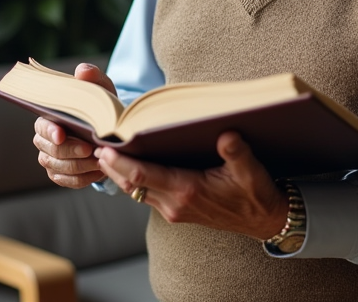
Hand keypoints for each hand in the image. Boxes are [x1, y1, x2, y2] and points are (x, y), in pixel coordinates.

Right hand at [34, 63, 117, 188]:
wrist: (109, 129)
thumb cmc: (100, 106)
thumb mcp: (100, 88)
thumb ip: (92, 77)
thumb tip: (82, 71)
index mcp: (48, 117)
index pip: (42, 126)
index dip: (50, 132)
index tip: (61, 134)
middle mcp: (45, 140)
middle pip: (51, 151)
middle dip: (72, 151)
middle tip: (92, 149)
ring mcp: (51, 159)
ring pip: (59, 168)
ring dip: (80, 166)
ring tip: (100, 161)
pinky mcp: (61, 174)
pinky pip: (68, 181)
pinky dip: (84, 178)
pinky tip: (99, 172)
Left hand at [97, 131, 287, 239]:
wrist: (265, 221)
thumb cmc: (256, 194)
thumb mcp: (251, 172)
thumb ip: (237, 154)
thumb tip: (227, 135)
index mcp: (188, 191)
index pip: (143, 176)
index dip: (120, 162)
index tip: (103, 148)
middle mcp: (175, 203)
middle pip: (131, 184)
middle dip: (111, 166)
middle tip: (92, 144)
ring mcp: (174, 209)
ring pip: (136, 191)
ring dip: (119, 174)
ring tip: (104, 152)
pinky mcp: (176, 210)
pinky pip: (146, 194)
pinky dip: (133, 180)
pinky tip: (129, 164)